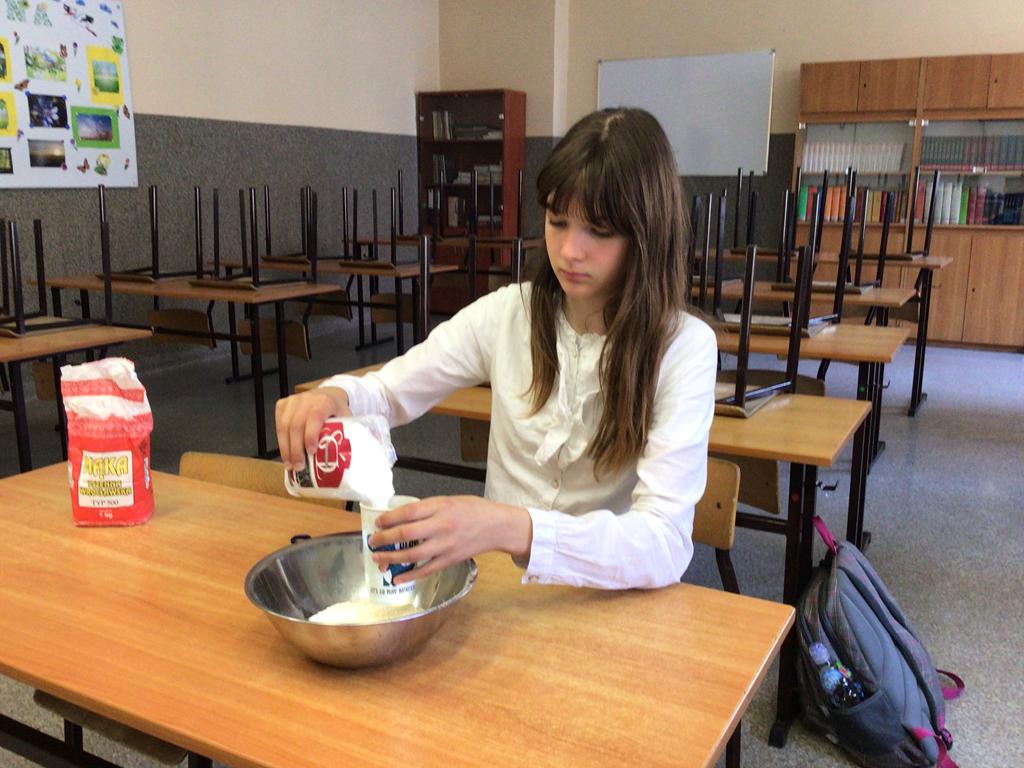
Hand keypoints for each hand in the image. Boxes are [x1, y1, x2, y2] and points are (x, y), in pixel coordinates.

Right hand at [274, 387, 350, 469]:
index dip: (311, 435)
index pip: (314, 416)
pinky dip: (281, 441)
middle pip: (296, 425)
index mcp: (325, 401)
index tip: (311, 452)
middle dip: (296, 449)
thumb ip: (345, 434)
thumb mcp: (346, 419)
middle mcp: (307, 399)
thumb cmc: (337, 411)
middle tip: (299, 466)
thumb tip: (344, 459)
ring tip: (290, 464)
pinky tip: (286, 454)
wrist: (328, 396)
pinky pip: (278, 425)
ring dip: (286, 448)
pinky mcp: (283, 405)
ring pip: (284, 426)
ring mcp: (293, 401)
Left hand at [368, 496, 531, 583]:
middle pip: (406, 534)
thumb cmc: (473, 510)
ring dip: (391, 558)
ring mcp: (445, 545)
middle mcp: (441, 526)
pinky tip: (397, 578)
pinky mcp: (450, 560)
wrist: (497, 526)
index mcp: (440, 507)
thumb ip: (428, 508)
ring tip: (377, 558)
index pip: (408, 512)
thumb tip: (401, 517)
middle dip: (384, 539)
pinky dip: (410, 575)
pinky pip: (426, 570)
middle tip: (372, 541)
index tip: (377, 522)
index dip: (389, 518)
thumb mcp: (449, 500)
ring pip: (412, 555)